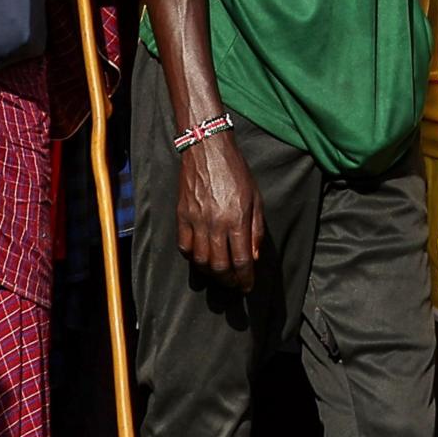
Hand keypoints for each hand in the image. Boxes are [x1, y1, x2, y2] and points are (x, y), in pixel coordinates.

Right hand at [177, 128, 265, 287]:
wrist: (207, 150)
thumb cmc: (236, 172)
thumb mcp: (256, 198)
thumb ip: (256, 230)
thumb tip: (253, 257)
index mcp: (237, 219)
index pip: (241, 260)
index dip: (245, 278)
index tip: (247, 286)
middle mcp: (215, 224)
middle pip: (220, 266)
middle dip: (229, 281)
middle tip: (235, 284)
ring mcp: (195, 221)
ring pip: (200, 261)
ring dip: (211, 273)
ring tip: (220, 274)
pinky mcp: (181, 217)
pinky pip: (184, 247)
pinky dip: (192, 258)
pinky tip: (201, 258)